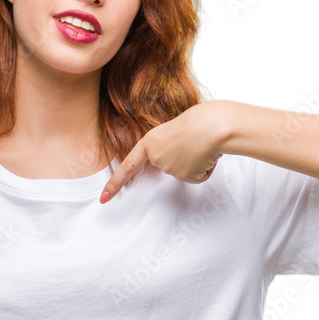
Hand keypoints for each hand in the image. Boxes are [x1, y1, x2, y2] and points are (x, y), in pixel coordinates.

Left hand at [99, 101, 227, 202]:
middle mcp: (156, 158)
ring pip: (185, 171)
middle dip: (183, 156)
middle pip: (168, 165)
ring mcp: (170, 169)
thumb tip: (181, 161)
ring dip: (196, 161)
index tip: (103, 198)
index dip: (115, 183)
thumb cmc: (200, 120)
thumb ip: (169, 146)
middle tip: (193, 139)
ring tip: (202, 145)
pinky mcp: (186, 177)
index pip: (128, 166)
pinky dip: (204, 167)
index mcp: (149, 142)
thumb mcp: (175, 130)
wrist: (215, 125)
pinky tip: (207, 156)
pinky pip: (197, 176)